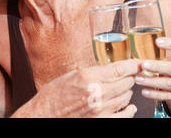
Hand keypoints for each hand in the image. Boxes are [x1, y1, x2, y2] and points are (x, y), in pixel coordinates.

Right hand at [12, 59, 140, 117]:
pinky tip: (129, 106)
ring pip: (126, 97)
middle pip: (126, 82)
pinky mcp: (102, 120)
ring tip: (123, 88)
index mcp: (88, 77)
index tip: (138, 63)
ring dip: (127, 91)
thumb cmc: (52, 95)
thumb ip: (91, 73)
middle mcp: (97, 92)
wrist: (44, 114)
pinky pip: (125, 115)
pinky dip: (129, 109)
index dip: (133, 65)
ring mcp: (101, 109)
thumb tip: (108, 71)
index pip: (119, 68)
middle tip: (128, 75)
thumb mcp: (70, 76)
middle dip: (129, 77)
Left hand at [134, 37, 170, 105]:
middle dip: (158, 67)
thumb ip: (167, 47)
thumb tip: (152, 37)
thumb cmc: (170, 64)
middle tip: (144, 64)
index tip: (157, 42)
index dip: (170, 45)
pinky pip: (167, 95)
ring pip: (168, 83)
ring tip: (137, 78)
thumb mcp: (170, 56)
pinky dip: (156, 94)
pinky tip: (144, 91)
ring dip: (152, 81)